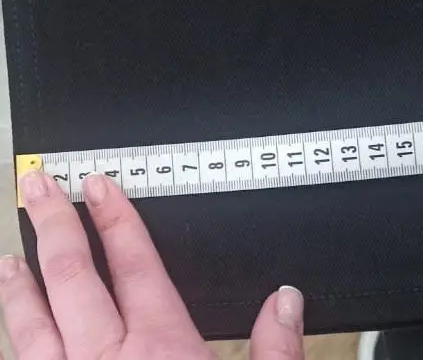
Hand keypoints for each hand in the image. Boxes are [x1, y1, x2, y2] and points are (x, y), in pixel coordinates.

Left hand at [0, 171, 304, 359]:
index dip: (114, 219)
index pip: (133, 263)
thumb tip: (287, 298)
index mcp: (161, 351)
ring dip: (18, 287)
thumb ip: (277, 350)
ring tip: (9, 254)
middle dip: (52, 226)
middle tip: (35, 186)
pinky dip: (15, 349)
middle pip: (71, 278)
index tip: (98, 187)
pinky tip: (13, 337)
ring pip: (30, 328)